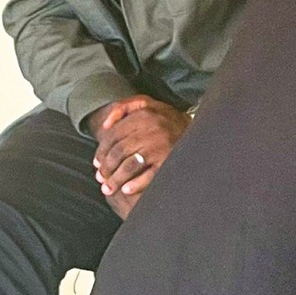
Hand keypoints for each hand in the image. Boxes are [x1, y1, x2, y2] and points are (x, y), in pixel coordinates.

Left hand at [91, 96, 189, 217]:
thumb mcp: (147, 104)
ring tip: (108, 187)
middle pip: (119, 151)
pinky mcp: (170, 161)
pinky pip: (149, 176)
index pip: (113, 135)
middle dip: (107, 167)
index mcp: (144, 114)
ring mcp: (161, 146)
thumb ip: (124, 108)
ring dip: (116, 179)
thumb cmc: (165, 118)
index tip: (97, 163)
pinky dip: (136, 184)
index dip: (102, 150)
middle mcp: (152, 129)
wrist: (198, 127)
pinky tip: (126, 190)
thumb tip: (105, 126)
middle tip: (100, 178)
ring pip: (130, 165)